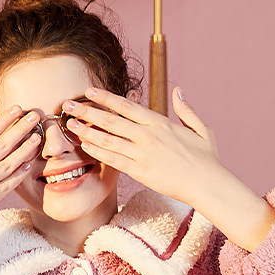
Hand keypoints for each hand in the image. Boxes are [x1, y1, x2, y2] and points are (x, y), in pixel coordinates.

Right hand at [0, 108, 42, 244]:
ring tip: (38, 139)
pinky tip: (28, 165)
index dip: (3, 120)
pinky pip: (4, 189)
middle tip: (35, 117)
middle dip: (19, 130)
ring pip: (7, 167)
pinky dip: (17, 177)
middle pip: (1, 147)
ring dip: (24, 152)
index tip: (17, 109)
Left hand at [61, 86, 223, 210]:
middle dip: (87, 111)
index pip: (126, 105)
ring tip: (70, 125)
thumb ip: (186, 109)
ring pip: (108, 139)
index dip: (105, 97)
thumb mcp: (200, 128)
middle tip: (68, 106)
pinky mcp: (140, 172)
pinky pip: (114, 160)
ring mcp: (142, 154)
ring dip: (87, 131)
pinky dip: (98, 152)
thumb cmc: (206, 158)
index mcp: (159, 122)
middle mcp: (148, 135)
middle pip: (111, 120)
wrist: (206, 184)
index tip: (89, 91)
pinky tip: (85, 146)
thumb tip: (178, 90)